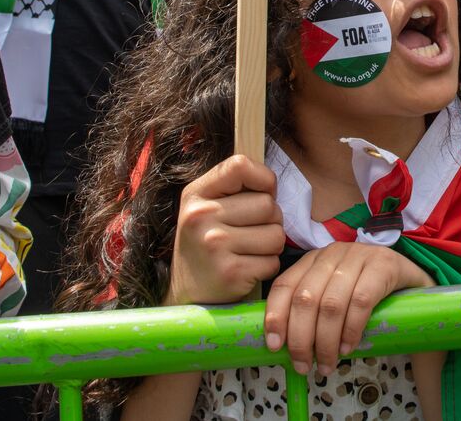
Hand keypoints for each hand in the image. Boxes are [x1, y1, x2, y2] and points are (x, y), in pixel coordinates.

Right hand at [167, 155, 286, 305]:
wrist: (185, 294)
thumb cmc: (204, 245)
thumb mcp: (205, 208)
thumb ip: (233, 188)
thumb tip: (271, 181)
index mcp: (196, 194)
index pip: (241, 165)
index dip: (263, 178)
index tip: (262, 193)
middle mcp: (202, 217)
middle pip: (268, 204)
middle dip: (270, 220)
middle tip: (252, 232)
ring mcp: (215, 245)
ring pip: (276, 234)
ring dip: (271, 246)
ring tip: (249, 251)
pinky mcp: (231, 273)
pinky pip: (273, 262)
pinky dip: (267, 267)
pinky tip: (247, 269)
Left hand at [265, 242, 434, 374]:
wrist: (415, 285)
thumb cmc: (369, 296)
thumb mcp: (334, 299)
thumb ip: (311, 312)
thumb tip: (283, 348)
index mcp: (314, 259)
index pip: (285, 284)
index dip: (276, 316)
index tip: (275, 346)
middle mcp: (333, 253)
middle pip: (305, 298)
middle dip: (300, 338)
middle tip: (304, 365)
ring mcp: (360, 256)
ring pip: (330, 303)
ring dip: (325, 341)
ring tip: (326, 364)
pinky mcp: (384, 265)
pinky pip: (361, 302)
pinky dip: (350, 330)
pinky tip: (348, 348)